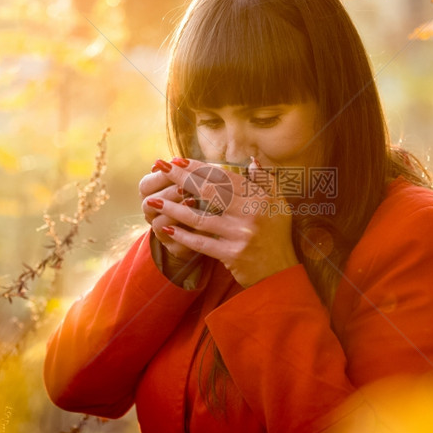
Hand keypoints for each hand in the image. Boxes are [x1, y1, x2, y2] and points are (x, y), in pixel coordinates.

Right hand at [138, 161, 198, 263]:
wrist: (202, 230)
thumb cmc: (194, 197)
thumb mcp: (189, 182)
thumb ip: (184, 173)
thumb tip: (179, 160)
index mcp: (149, 195)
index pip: (145, 185)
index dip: (160, 177)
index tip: (176, 167)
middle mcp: (150, 214)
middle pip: (149, 202)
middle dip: (168, 193)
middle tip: (185, 185)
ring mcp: (160, 232)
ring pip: (159, 223)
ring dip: (174, 211)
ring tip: (192, 201)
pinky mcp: (174, 248)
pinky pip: (177, 243)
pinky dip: (189, 232)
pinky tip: (203, 221)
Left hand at [147, 158, 298, 286]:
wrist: (280, 272)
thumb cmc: (278, 235)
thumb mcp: (279, 204)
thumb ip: (265, 181)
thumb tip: (252, 160)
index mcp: (260, 198)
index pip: (224, 177)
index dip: (199, 167)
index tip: (178, 160)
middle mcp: (251, 214)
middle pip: (209, 191)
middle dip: (181, 177)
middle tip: (160, 167)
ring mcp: (240, 235)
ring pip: (200, 217)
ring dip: (173, 208)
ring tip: (152, 201)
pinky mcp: (232, 255)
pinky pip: (201, 243)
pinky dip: (183, 236)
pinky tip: (166, 229)